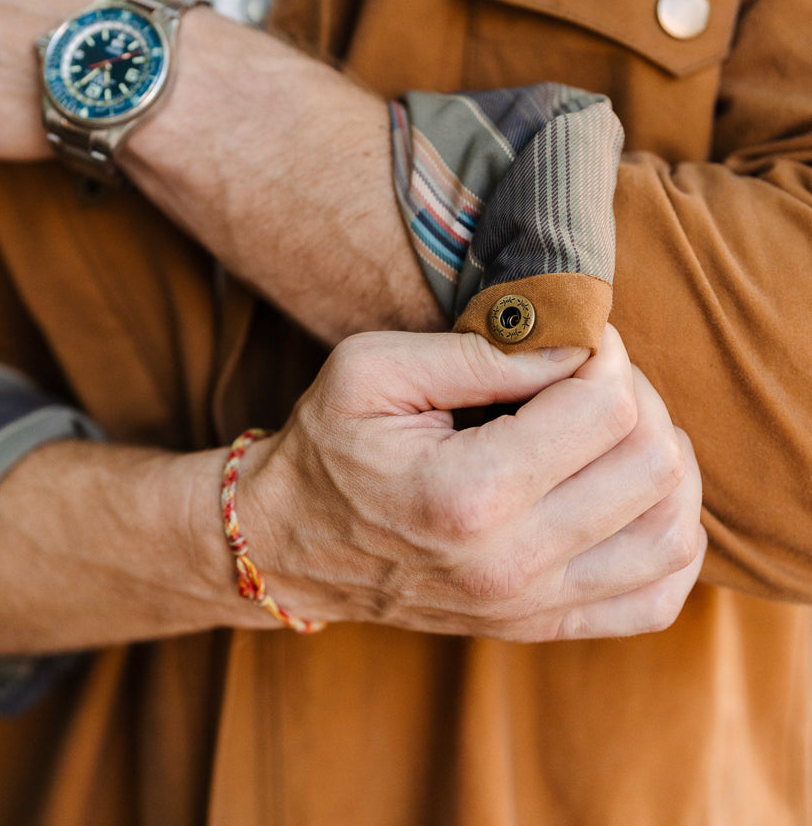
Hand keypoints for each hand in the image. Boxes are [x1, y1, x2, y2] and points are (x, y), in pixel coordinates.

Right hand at [242, 325, 704, 639]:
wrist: (291, 545)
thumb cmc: (327, 447)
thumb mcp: (372, 370)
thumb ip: (478, 352)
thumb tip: (577, 347)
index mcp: (468, 493)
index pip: (607, 412)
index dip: (606, 356)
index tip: (573, 338)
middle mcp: (511, 563)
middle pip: (653, 467)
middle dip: (639, 399)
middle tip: (592, 376)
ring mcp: (530, 607)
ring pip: (673, 533)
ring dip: (664, 463)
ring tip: (614, 428)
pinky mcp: (539, 626)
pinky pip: (656, 597)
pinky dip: (667, 538)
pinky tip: (630, 495)